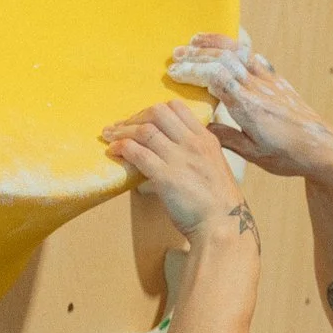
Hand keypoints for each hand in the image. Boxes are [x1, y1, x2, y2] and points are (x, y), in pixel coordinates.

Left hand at [101, 100, 251, 242]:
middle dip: (135, 117)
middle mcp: (193, 143)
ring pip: (144, 130)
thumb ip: (194, 155)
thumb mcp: (212, 168)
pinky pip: (138, 153)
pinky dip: (121, 148)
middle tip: (121, 127)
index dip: (153, 111)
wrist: (224, 225)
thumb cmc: (217, 204)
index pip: (176, 108)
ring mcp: (180, 158)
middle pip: (157, 112)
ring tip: (109, 137)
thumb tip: (167, 153)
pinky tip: (113, 152)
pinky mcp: (166, 176)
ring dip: (122, 131)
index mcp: (206, 139)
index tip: (141, 121)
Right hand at [166, 33, 332, 190]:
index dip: (193, 71)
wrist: (324, 149)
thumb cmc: (288, 156)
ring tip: (194, 41)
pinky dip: (237, 48)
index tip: (174, 72)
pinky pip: (255, 57)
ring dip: (215, 45)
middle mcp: (258, 89)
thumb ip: (226, 138)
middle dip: (196, 55)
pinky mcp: (278, 81)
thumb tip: (201, 126)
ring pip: (239, 53)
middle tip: (175, 55)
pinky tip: (227, 46)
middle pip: (223, 60)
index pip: (215, 77)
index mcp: (248, 107)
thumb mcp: (254, 154)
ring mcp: (269, 82)